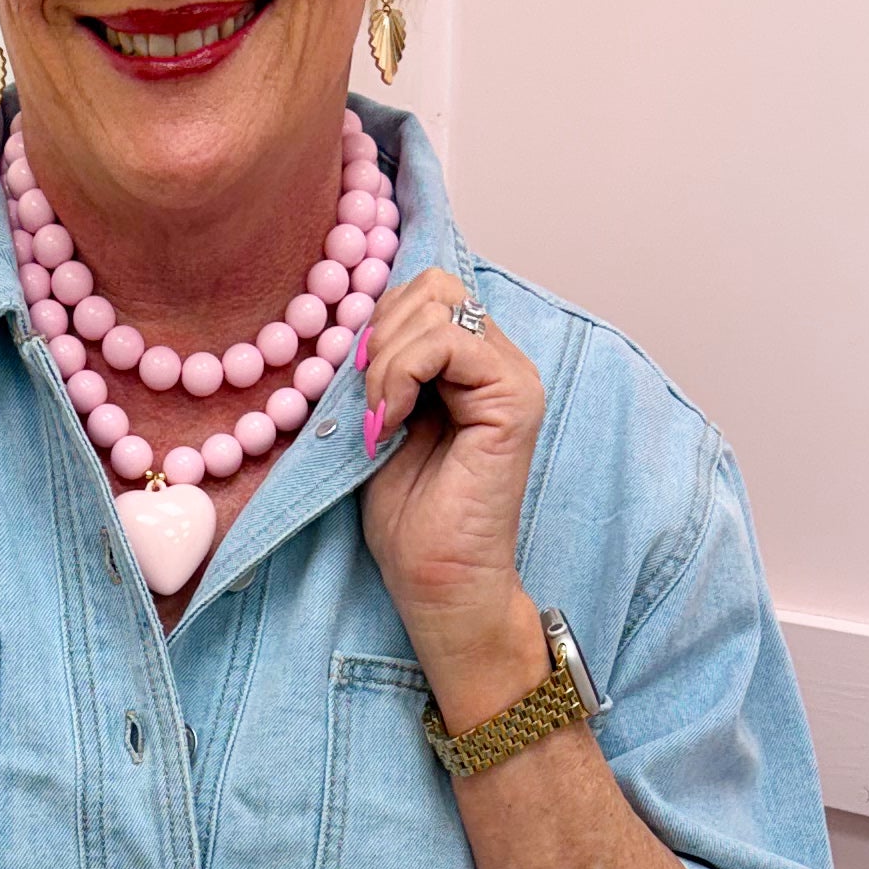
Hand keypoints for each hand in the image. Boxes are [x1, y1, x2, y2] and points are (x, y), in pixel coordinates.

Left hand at [356, 268, 548, 690]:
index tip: (355, 383)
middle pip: (432, 286)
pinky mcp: (515, 398)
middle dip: (380, 333)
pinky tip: (391, 421)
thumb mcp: (378, 420)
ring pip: (436, 306)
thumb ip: (381, 366)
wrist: (437, 583)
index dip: (379, 322)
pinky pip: (447, 341)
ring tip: (378, 418)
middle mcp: (500, 360)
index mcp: (472, 363)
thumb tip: (353, 318)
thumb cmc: (409, 518)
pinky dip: (401, 372)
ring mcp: (513, 376)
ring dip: (385, 359)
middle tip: (365, 400)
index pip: (425, 291)